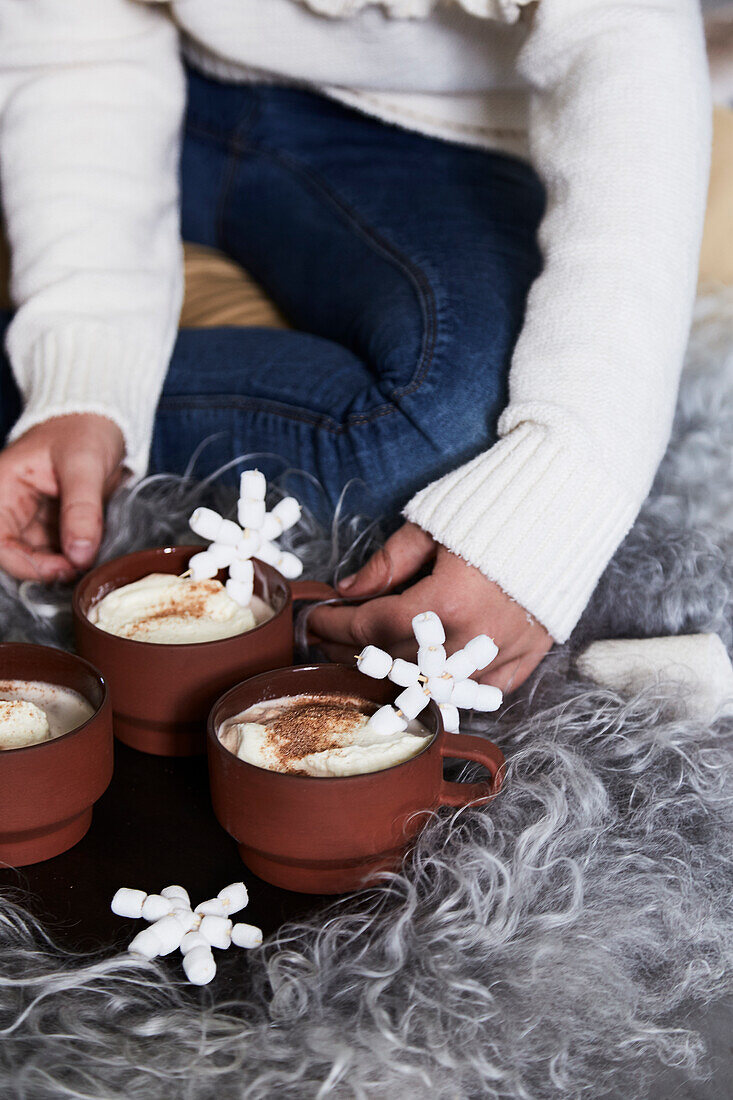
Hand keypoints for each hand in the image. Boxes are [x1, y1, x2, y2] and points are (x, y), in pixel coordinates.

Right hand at [0, 414, 124, 581]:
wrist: (103, 420)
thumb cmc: (84, 430)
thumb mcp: (84, 464)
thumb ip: (82, 509)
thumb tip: (80, 555)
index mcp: (3, 489)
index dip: (28, 564)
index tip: (65, 568)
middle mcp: (13, 508)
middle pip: (20, 555)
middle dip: (51, 568)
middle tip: (85, 567)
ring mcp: (35, 518)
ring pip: (43, 557)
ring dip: (67, 564)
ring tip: (95, 559)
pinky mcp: (57, 524)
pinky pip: (63, 550)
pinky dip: (79, 555)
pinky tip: (96, 552)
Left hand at [309, 522, 552, 692]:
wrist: (567, 499)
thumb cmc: (494, 504)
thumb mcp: (429, 527)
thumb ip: (386, 565)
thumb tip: (348, 591)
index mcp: (443, 602)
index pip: (372, 627)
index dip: (336, 627)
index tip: (314, 621)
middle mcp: (472, 638)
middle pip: (397, 660)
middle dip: (356, 652)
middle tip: (329, 643)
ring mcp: (504, 651)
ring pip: (436, 683)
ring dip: (398, 675)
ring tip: (370, 661)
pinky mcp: (530, 654)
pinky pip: (484, 691)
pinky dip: (454, 689)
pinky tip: (430, 680)